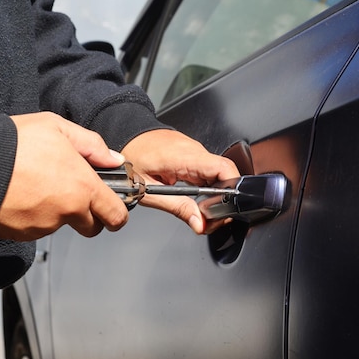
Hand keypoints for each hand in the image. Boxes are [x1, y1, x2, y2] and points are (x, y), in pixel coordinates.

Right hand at [0, 112, 128, 240]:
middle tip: (74, 195)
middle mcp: (67, 212)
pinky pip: (37, 229)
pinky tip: (24, 195)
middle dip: (89, 216)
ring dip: (58, 213)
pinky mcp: (22, 234)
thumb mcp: (58, 128)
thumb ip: (92, 145)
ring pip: (62, 225)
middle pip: (92, 228)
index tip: (115, 211)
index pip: (116, 216)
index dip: (118, 214)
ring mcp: (44, 226)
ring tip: (39, 185)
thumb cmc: (14, 143)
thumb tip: (113, 159)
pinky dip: (35, 217)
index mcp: (83, 188)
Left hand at [121, 129, 239, 233]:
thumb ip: (178, 208)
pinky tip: (197, 197)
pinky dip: (209, 187)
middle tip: (210, 218)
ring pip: (219, 175)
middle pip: (226, 175)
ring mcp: (196, 151)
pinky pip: (210, 171)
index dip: (233, 189)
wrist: (125, 134)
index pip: (224, 168)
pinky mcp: (194, 154)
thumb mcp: (149, 191)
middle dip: (224, 199)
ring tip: (202, 210)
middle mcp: (195, 150)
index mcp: (185, 157)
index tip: (224, 209)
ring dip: (216, 194)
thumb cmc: (132, 157)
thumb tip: (201, 223)